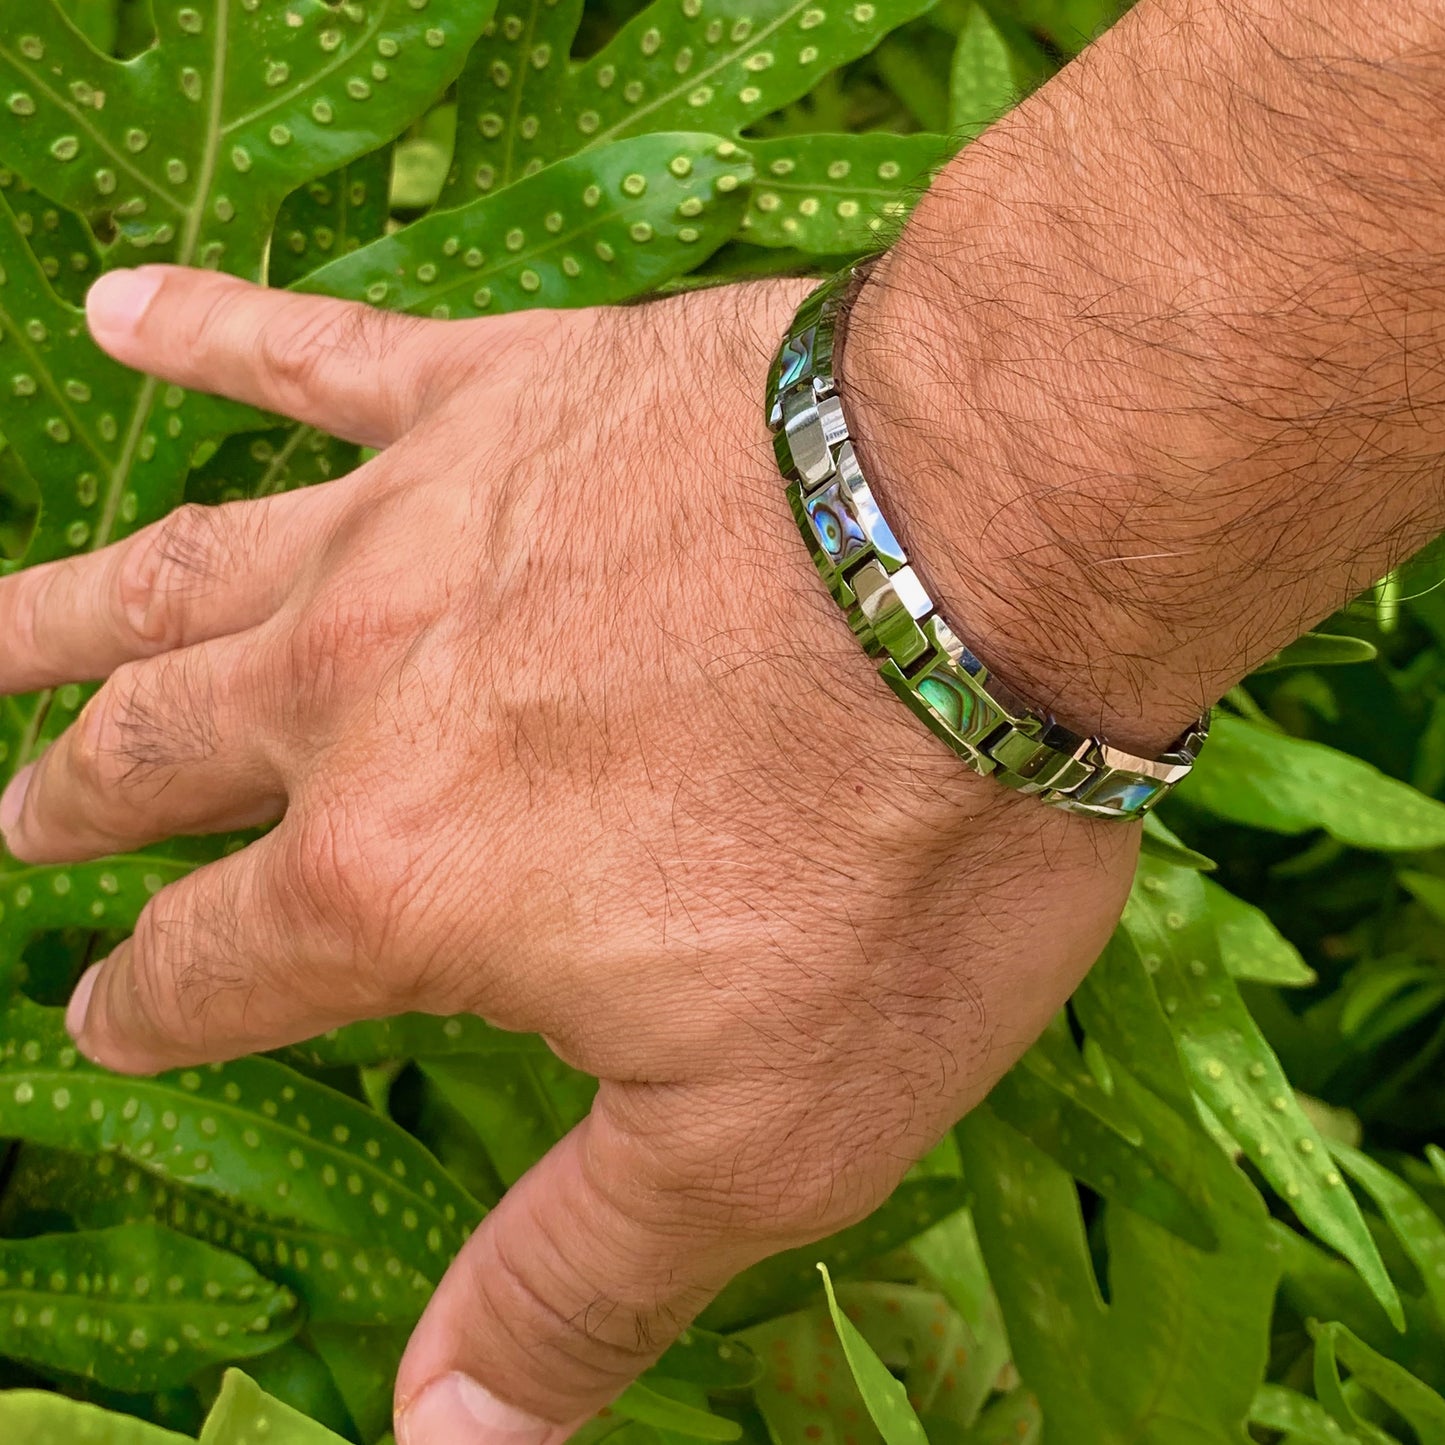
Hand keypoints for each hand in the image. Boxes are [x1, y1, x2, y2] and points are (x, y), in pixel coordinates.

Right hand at [0, 264, 1135, 1443]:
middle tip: (26, 811)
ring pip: (180, 571)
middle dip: (83, 798)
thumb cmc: (905, 843)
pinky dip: (217, 326)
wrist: (997, 549)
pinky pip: (320, 347)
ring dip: (65, 611)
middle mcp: (352, 691)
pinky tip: (127, 302)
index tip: (108, 1012)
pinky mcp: (507, 384)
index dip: (148, 1006)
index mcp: (395, 884)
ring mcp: (416, 519)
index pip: (210, 971)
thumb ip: (579, 1280)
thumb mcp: (768, 1128)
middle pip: (159, 756)